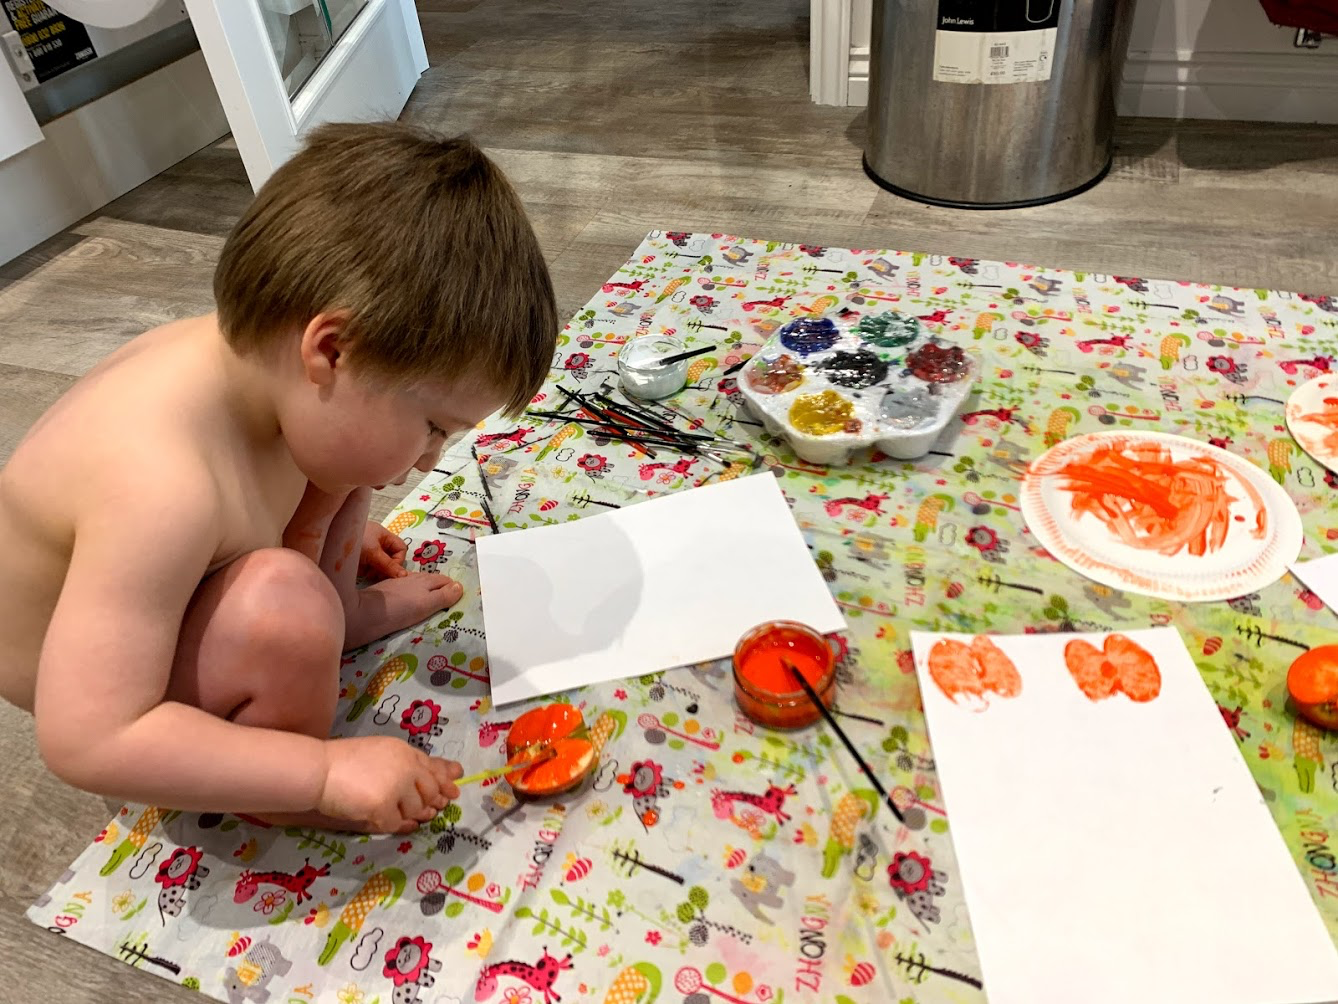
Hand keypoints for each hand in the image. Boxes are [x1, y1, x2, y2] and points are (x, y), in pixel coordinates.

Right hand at [317, 737, 461, 832]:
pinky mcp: (383, 806)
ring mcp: (396, 787)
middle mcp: (406, 766)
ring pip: (415, 810)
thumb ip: (407, 763)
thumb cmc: (343, 761)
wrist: (318, 770)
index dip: (444, 780)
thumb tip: (441, 774)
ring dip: (408, 814)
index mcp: (404, 750)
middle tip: (430, 811)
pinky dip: (391, 824)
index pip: (432, 767)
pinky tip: (384, 819)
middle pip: (430, 791)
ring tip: (394, 811)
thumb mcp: (380, 752)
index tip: (453, 791)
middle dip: (431, 802)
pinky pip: (396, 823)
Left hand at [359, 521, 407, 579]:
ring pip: (380, 567)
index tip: (391, 570)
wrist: (328, 544)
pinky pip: (368, 570)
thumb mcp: (373, 552)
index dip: (399, 560)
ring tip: (367, 574)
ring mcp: (367, 553)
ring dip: (376, 572)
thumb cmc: (354, 542)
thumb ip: (389, 565)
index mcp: (383, 536)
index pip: (400, 548)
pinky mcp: (358, 562)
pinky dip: (366, 574)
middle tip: (378, 574)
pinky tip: (360, 574)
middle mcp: (377, 543)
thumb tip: (405, 576)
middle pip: (390, 559)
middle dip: (386, 568)